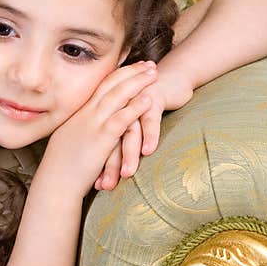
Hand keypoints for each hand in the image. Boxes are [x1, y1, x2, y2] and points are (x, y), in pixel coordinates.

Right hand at [36, 61, 157, 200]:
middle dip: (130, 72)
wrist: (54, 184)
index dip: (116, 75)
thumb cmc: (60, 169)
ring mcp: (92, 125)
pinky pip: (121, 119)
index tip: (132, 66)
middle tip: (148, 63)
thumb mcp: (67, 142)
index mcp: (77, 114)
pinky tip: (149, 99)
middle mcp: (84, 114)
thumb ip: (78, 130)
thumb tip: (84, 128)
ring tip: (154, 73)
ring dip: (137, 83)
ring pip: (117, 96)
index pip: (98, 87)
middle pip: (109, 85)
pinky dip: (135, 107)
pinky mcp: (100, 140)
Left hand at [94, 64, 193, 189]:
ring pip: (129, 131)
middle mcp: (117, 108)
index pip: (97, 144)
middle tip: (105, 186)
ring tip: (127, 174)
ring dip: (128, 154)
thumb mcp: (130, 123)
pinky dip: (150, 136)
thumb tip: (109, 171)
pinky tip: (148, 151)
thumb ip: (119, 141)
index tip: (94, 187)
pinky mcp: (153, 98)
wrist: (171, 78)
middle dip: (107, 165)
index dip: (95, 166)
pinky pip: (150, 119)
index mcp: (106, 114)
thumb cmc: (149, 107)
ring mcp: (134, 102)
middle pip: (109, 140)